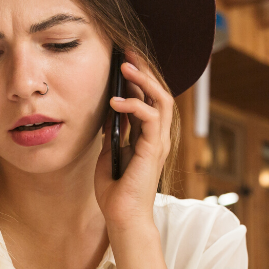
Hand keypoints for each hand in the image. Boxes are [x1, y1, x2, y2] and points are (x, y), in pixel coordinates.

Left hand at [94, 50, 173, 233]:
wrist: (122, 217)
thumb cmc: (115, 192)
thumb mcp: (108, 153)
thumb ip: (112, 132)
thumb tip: (107, 110)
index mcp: (148, 137)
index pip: (149, 99)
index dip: (138, 77)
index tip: (122, 59)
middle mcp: (157, 137)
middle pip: (159, 92)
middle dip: (144, 68)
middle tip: (127, 51)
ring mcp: (158, 142)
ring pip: (161, 99)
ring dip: (143, 80)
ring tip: (125, 66)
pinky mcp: (154, 149)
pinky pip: (150, 117)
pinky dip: (134, 104)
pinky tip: (115, 101)